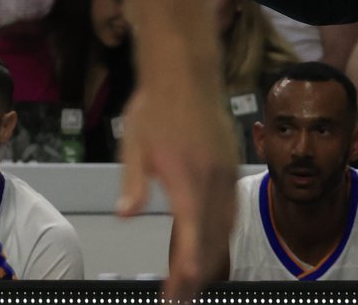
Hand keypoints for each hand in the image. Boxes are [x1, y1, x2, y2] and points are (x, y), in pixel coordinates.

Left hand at [117, 82, 236, 300]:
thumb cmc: (157, 107)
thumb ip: (133, 183)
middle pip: (212, 237)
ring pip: (226, 226)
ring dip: (213, 256)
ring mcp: (226, 174)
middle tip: (181, 297)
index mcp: (187, 176)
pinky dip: (223, 233)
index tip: (179, 290)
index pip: (191, 232)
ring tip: (196, 280)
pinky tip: (213, 242)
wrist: (187, 75)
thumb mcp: (134, 145)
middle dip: (197, 272)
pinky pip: (232, 209)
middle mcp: (213, 179)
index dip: (187, 265)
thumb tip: (125, 214)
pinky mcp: (231, 168)